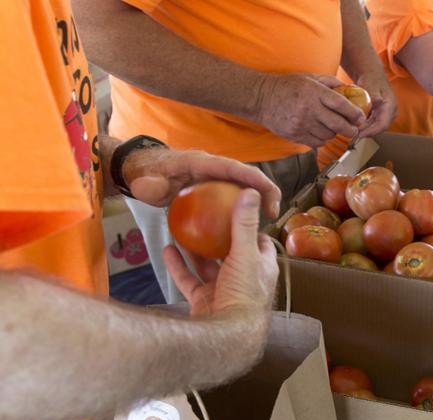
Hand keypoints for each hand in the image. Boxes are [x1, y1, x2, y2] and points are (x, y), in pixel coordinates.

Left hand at [122, 148, 280, 218]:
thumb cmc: (145, 174)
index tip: (268, 195)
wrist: (141, 170)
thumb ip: (148, 186)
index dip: (254, 179)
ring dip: (259, 200)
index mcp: (201, 163)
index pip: (233, 168)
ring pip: (243, 185)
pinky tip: (245, 227)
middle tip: (273, 213)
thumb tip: (150, 189)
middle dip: (265, 190)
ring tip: (268, 219)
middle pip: (246, 175)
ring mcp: (214, 176)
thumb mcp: (145, 182)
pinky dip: (243, 208)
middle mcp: (212, 167)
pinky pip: (233, 195)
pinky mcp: (213, 186)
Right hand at [163, 189, 278, 316]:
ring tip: (183, 229)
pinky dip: (178, 266)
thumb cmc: (244, 295)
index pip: (260, 243)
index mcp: (262, 268)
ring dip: (195, 250)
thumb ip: (245, 224)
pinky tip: (167, 249)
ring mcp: (223, 292)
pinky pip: (188, 280)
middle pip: (231, 253)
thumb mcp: (246, 253)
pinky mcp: (204, 302)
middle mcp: (244, 280)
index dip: (251, 226)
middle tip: (204, 216)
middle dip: (218, 237)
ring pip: (207, 267)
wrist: (227, 336)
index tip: (237, 209)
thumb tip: (252, 192)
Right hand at [252, 73, 366, 147]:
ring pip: (328, 136)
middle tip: (354, 129)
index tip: (360, 118)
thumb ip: (330, 82)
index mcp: (314, 92)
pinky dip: (322, 139)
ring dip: (334, 134)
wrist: (261, 98)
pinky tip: (320, 132)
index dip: (354, 114)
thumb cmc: (287, 86)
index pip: (341, 105)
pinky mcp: (295, 135)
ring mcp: (301, 124)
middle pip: (338, 125)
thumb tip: (350, 89)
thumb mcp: (309, 77)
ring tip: (332, 128)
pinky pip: (316, 142)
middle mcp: (309, 109)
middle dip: (350, 129)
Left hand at [356, 72, 396, 137]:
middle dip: (365, 132)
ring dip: (363, 129)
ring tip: (350, 128)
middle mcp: (391, 113)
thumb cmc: (371, 78)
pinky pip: (372, 125)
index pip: (383, 125)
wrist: (372, 75)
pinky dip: (363, 125)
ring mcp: (386, 116)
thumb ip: (373, 95)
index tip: (358, 134)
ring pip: (374, 128)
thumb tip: (377, 101)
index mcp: (391, 106)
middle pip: (378, 129)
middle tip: (351, 131)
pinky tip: (353, 124)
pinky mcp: (381, 117)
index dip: (370, 132)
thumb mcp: (371, 84)